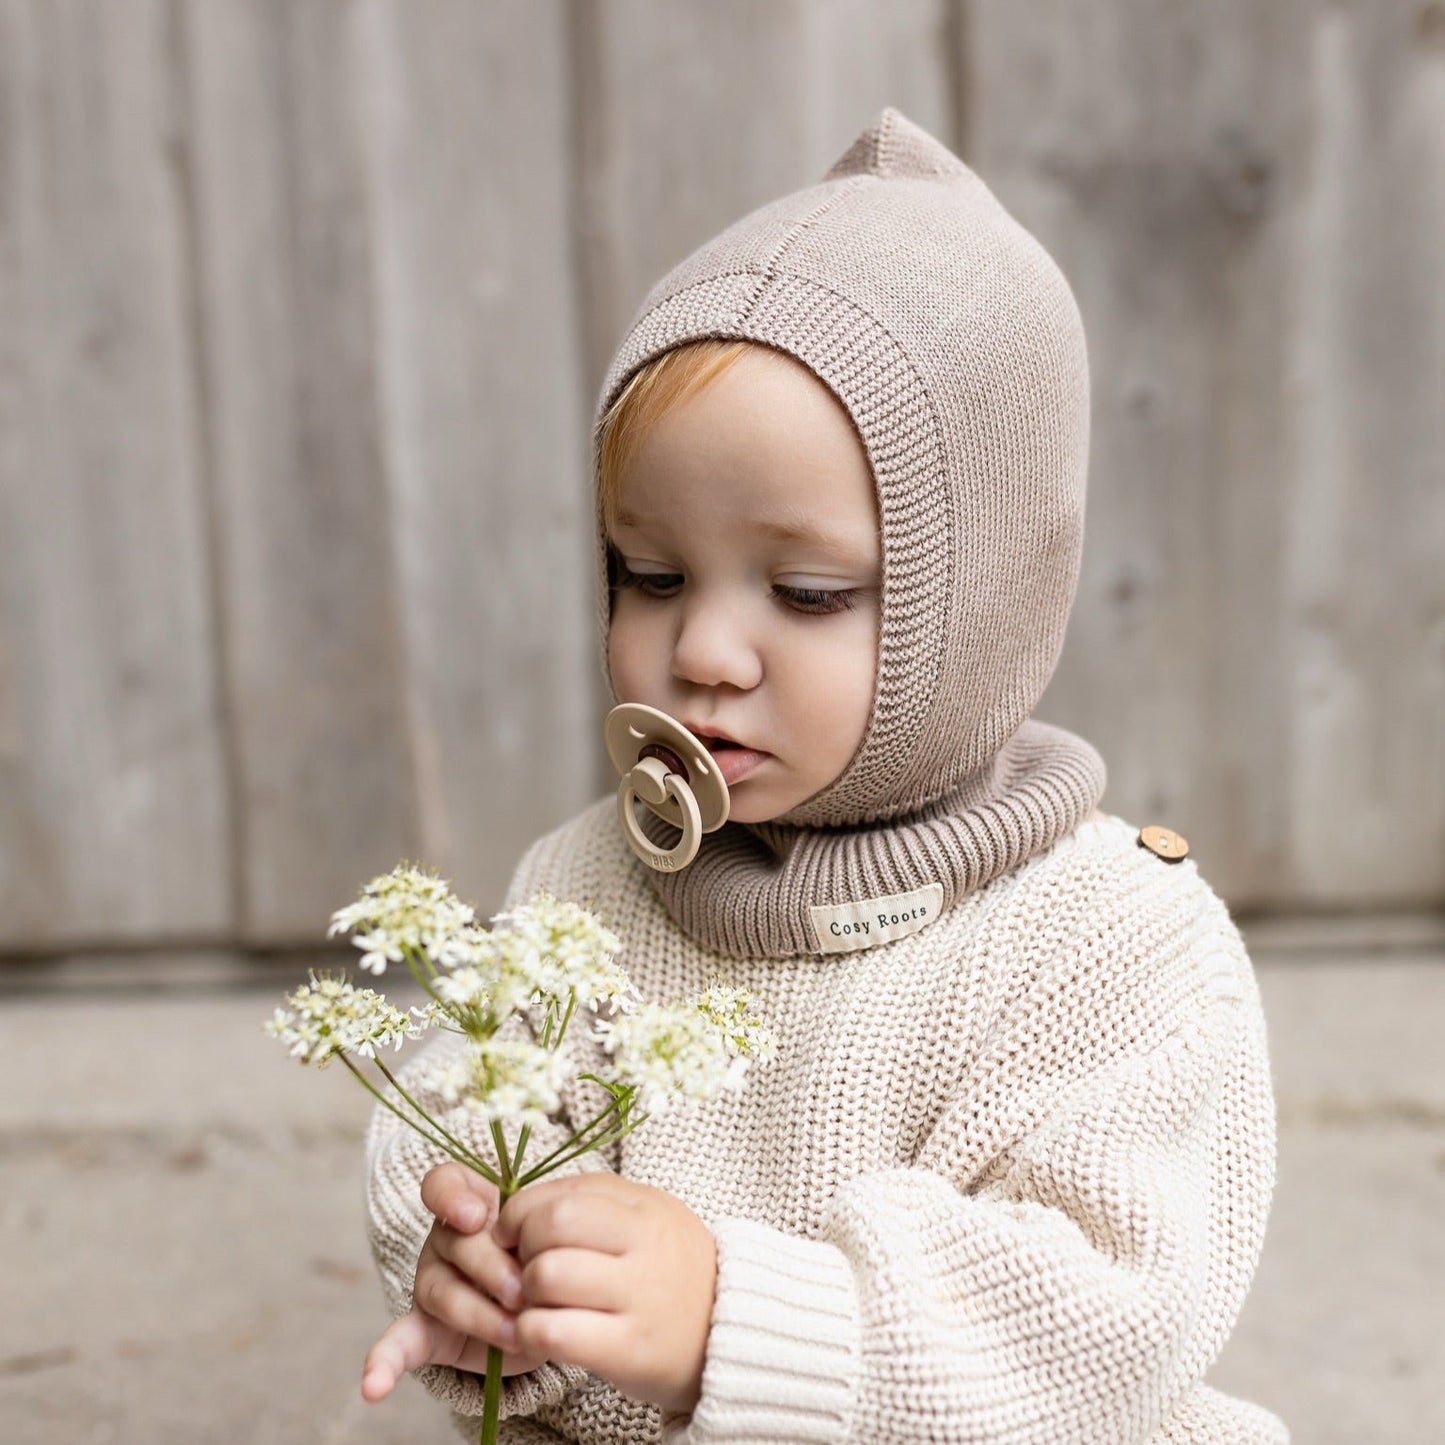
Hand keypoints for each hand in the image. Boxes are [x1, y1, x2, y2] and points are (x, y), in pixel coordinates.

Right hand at [361, 1163, 548, 1401]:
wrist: (540, 1309)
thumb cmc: (543, 1259)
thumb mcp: (548, 1237)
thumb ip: (540, 1233)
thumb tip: (545, 1253)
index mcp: (473, 1202)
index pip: (444, 1183)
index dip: (453, 1198)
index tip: (474, 1217)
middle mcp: (445, 1238)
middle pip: (456, 1242)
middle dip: (493, 1268)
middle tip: (523, 1291)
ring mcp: (431, 1282)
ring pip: (443, 1292)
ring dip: (480, 1315)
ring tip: (516, 1331)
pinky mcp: (424, 1330)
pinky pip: (398, 1342)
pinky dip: (383, 1364)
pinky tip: (374, 1386)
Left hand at [495, 1174, 716, 1413]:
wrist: (728, 1330)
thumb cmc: (669, 1268)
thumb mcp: (644, 1216)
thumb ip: (588, 1204)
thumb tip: (515, 1213)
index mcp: (642, 1205)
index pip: (558, 1195)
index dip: (519, 1215)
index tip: (516, 1236)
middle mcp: (644, 1243)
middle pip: (549, 1227)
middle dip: (522, 1250)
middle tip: (529, 1270)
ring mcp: (639, 1296)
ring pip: (546, 1276)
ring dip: (525, 1294)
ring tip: (540, 1304)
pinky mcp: (630, 1349)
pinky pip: (553, 1331)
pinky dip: (531, 1332)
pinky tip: (543, 1334)